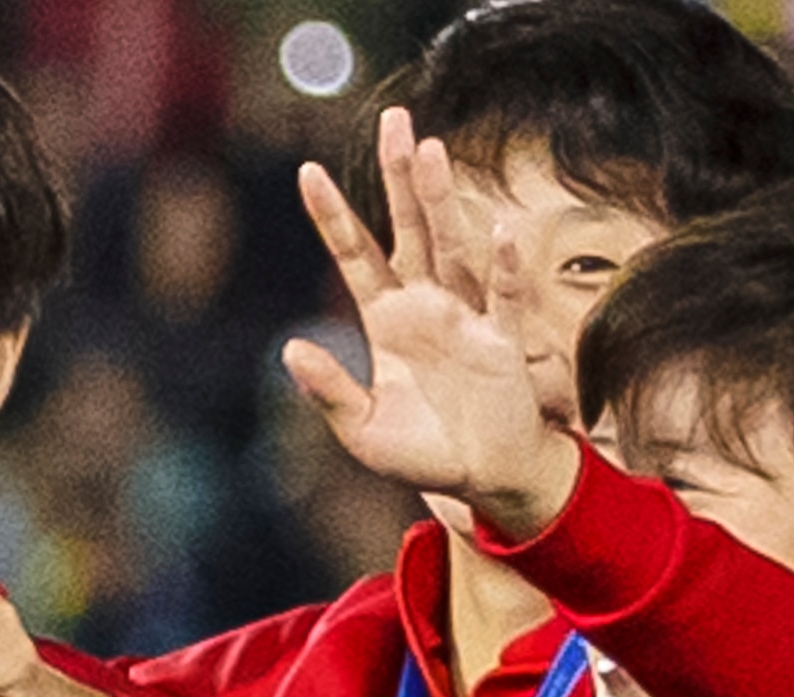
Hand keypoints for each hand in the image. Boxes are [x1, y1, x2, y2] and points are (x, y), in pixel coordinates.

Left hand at [280, 109, 582, 538]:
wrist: (484, 480)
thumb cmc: (424, 454)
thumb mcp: (362, 429)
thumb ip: (328, 391)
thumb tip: (288, 350)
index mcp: (387, 320)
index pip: (355, 255)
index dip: (332, 216)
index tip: (306, 171)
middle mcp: (427, 305)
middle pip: (410, 229)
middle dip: (400, 179)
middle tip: (396, 120)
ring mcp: (468, 318)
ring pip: (454, 248)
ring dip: (444, 202)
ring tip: (432, 151)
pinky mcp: (505, 345)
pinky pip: (505, 301)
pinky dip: (505, 270)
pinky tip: (502, 233)